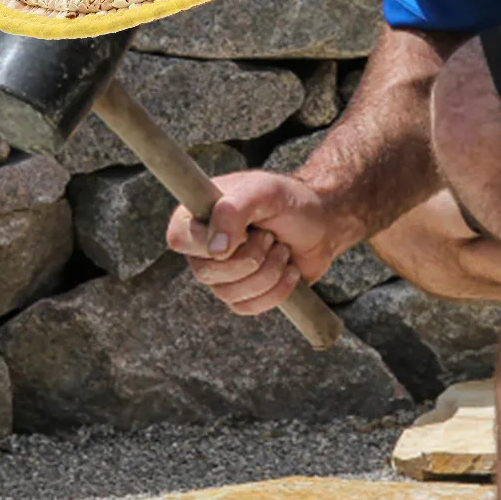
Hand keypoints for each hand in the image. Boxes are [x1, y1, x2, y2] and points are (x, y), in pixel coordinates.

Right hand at [166, 169, 350, 316]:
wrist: (322, 223)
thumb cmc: (288, 200)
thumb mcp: (263, 191)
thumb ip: (234, 210)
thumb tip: (216, 251)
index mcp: (198, 215)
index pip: (179, 238)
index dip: (209, 241)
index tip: (243, 233)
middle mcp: (203, 247)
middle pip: (205, 273)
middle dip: (250, 257)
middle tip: (270, 236)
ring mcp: (221, 274)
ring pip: (228, 294)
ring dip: (267, 272)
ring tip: (281, 249)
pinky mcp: (242, 295)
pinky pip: (247, 308)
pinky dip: (276, 290)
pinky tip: (289, 269)